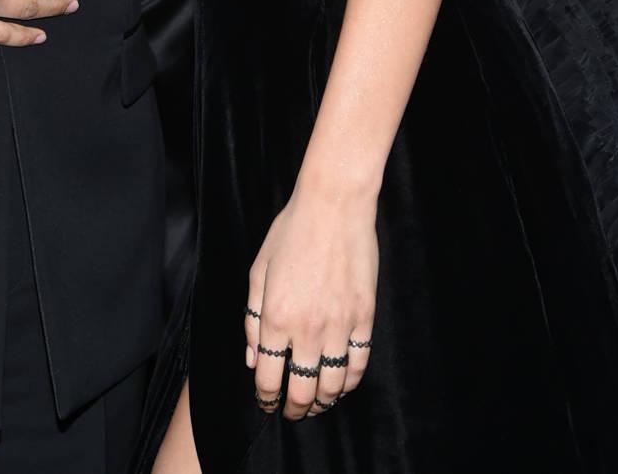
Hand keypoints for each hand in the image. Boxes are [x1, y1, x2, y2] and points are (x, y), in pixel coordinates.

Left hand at [245, 184, 376, 419]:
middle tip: (291, 411)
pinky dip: (350, 382)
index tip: (266, 402)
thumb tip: (253, 358)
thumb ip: (253, 318)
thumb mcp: (259, 270)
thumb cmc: (291, 232)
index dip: (266, 398)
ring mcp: (339, 325)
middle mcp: (307, 329)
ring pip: (333, 385)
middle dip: (293, 408)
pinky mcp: (364, 318)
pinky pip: (358, 364)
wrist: (333, 206)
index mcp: (276, 317)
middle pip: (301, 390)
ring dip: (323, 401)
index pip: (269, 377)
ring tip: (316, 402)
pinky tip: (341, 383)